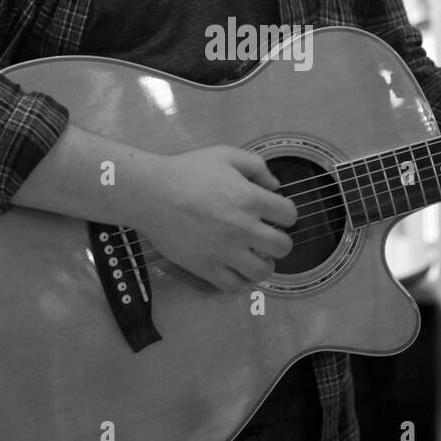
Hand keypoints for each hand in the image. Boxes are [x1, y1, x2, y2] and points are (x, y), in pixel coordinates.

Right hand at [132, 145, 296, 291]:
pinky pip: (235, 286)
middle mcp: (243, 228)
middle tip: (267, 236)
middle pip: (283, 247)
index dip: (284, 213)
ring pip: (263, 271)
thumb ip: (256, 166)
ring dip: (264, 263)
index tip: (274, 213)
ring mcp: (225, 252)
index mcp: (250, 199)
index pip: (289, 215)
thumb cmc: (188, 170)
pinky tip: (236, 268)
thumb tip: (275, 186)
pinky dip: (241, 280)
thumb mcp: (225, 155)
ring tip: (254, 255)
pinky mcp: (206, 268)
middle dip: (279, 240)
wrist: (151, 193)